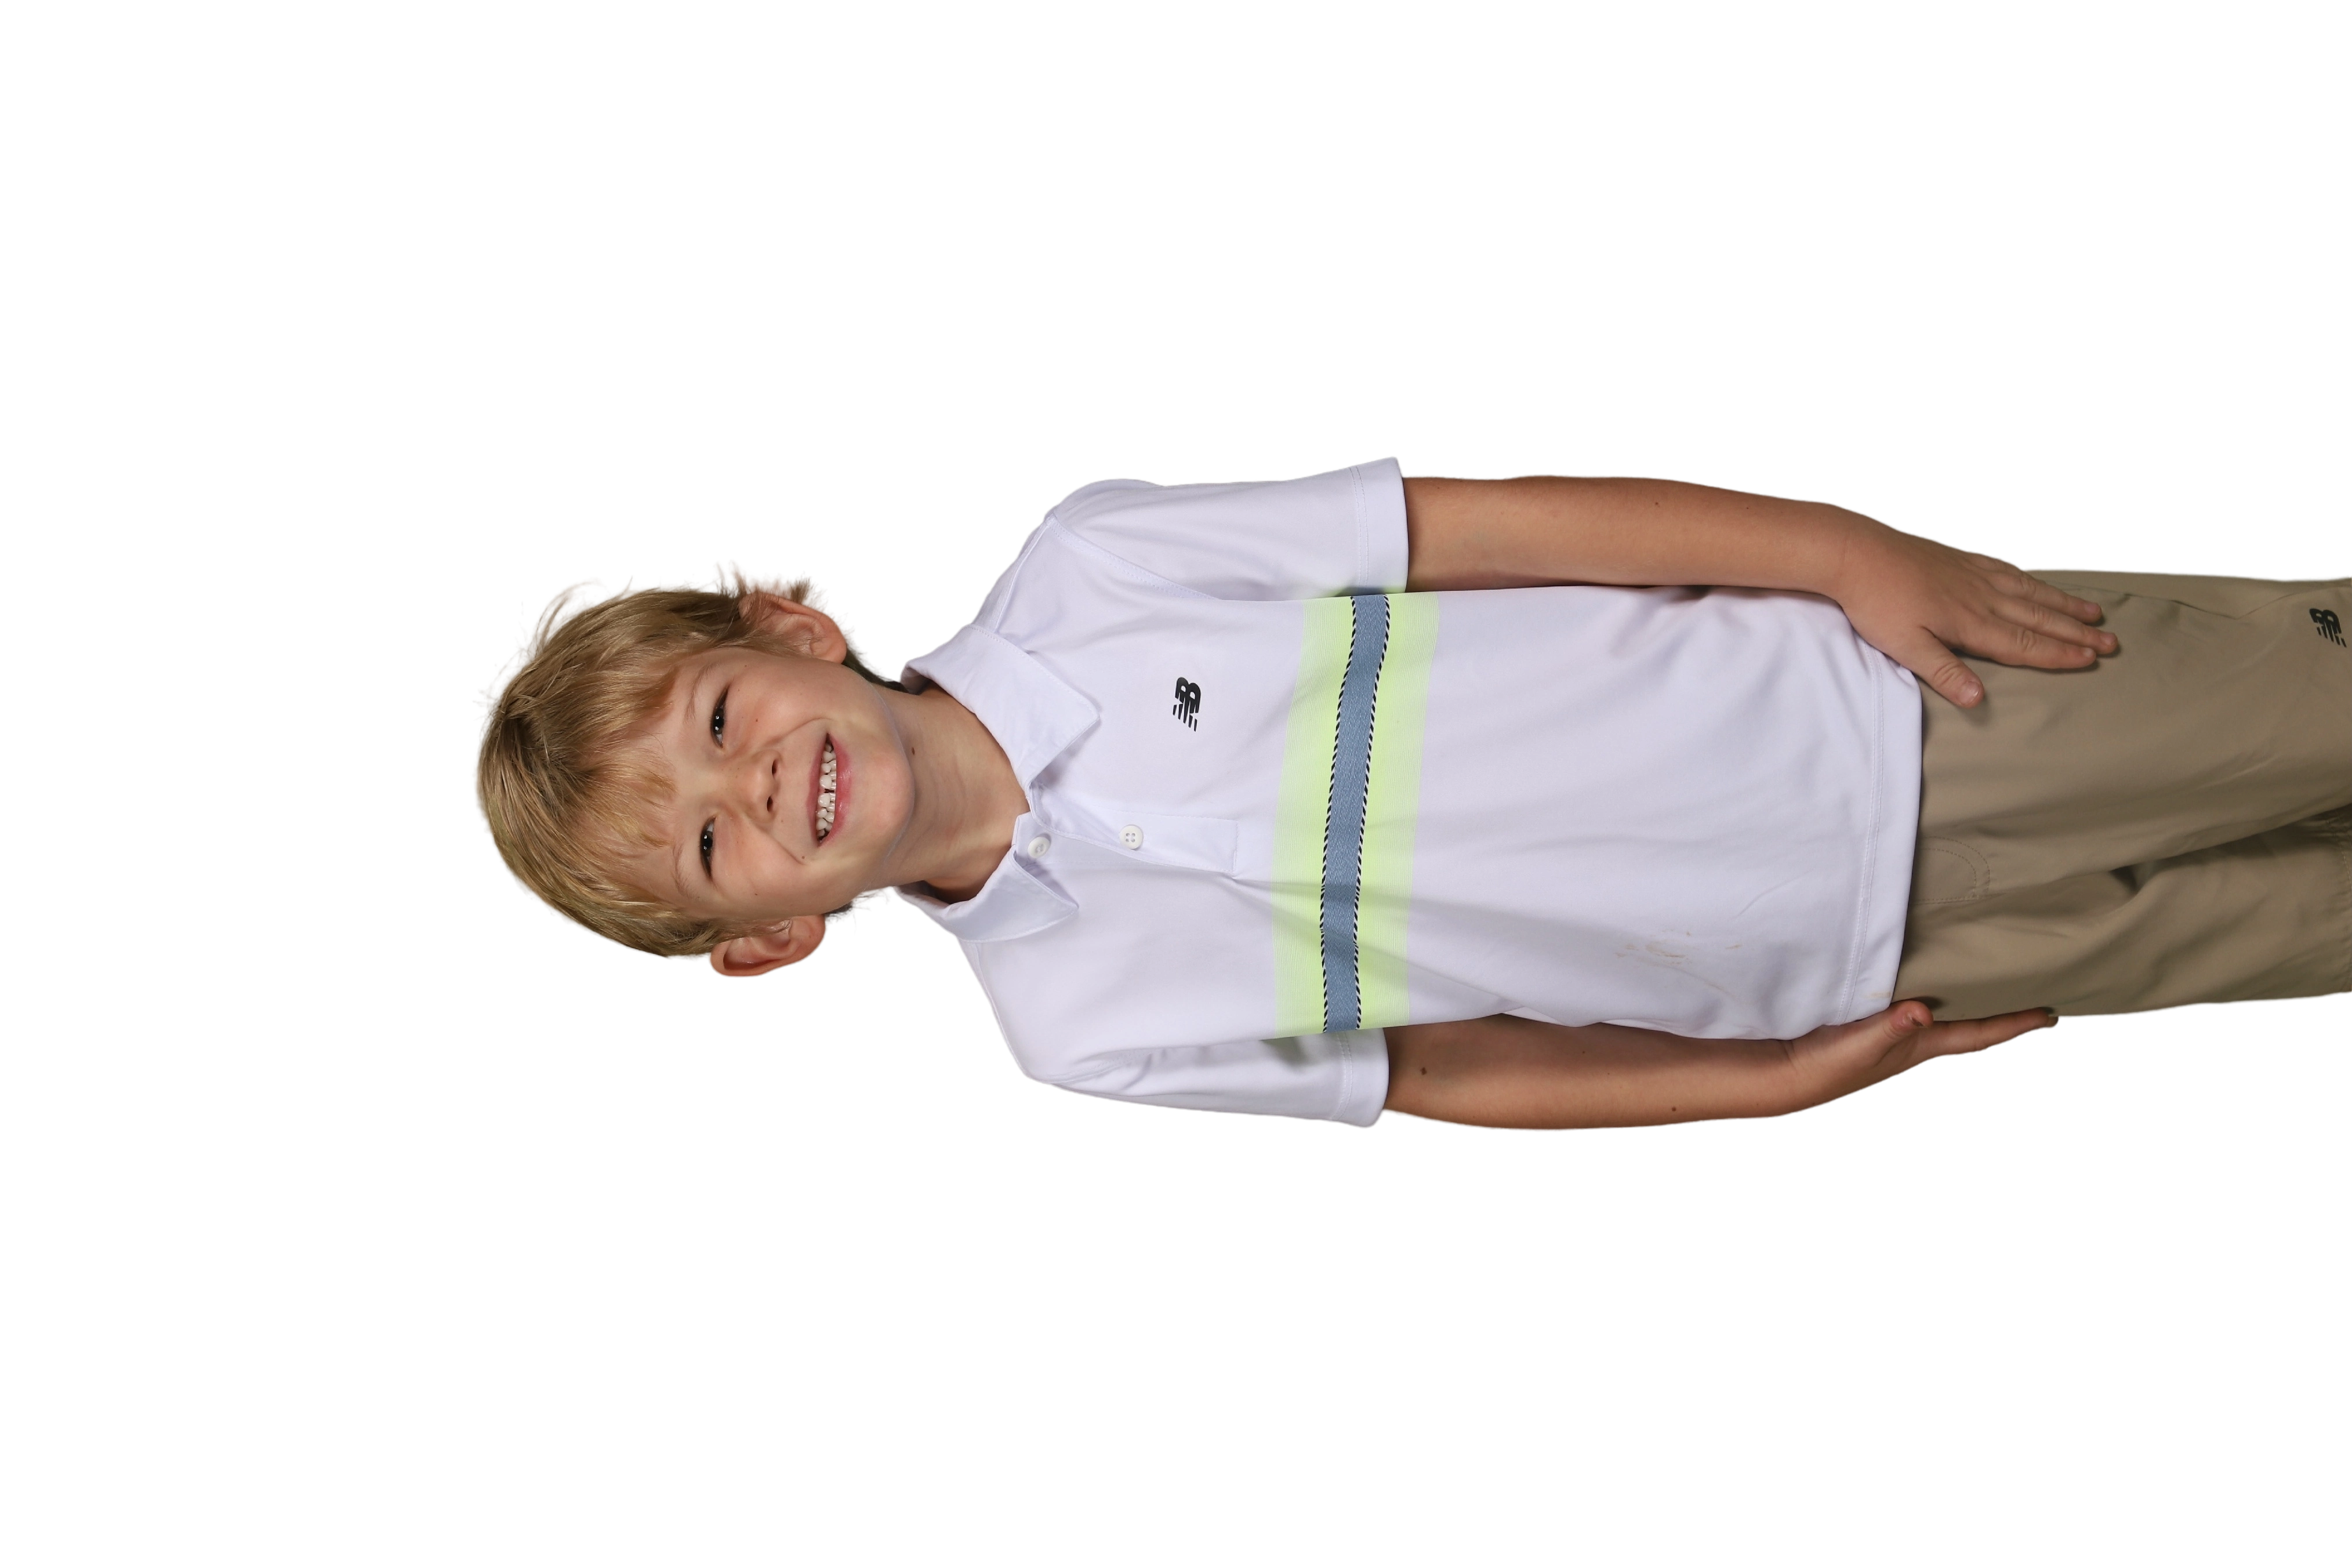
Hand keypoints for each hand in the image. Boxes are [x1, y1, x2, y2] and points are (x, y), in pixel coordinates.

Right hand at [1782, 1000, 2055, 1111]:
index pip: (1977, 1033)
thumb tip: (1923, 1012)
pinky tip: (1927, 974)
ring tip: (1988, 976)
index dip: (2013, 1023)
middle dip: (1998, 1007)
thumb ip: (1891, 1026)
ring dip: (1966, 998)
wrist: (1790, 1071)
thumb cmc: (1828, 1064)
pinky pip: (1914, 1000)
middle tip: (2026, 984)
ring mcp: (1894, 1030)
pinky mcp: (1872, 1019)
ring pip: (1943, 1010)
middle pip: (1967, 1020)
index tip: (2047, 1013)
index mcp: (1921, 1043)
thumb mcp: (1861, 1042)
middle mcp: (1915, 1037)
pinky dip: (1929, 988)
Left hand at [1827, 521, 2117, 706]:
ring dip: (2063, 605)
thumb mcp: (1905, 647)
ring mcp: (1973, 573)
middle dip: (2076, 633)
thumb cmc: (1876, 603)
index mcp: (1970, 622)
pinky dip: (2031, 580)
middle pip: (2039, 618)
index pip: (2024, 643)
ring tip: (2093, 614)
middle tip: (2111, 643)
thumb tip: (1978, 700)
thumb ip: (1944, 672)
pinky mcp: (1959, 558)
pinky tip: (2037, 583)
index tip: (2091, 660)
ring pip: (2030, 592)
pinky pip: (2007, 570)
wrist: (1856, 551)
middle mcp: (1981, 596)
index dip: (2059, 653)